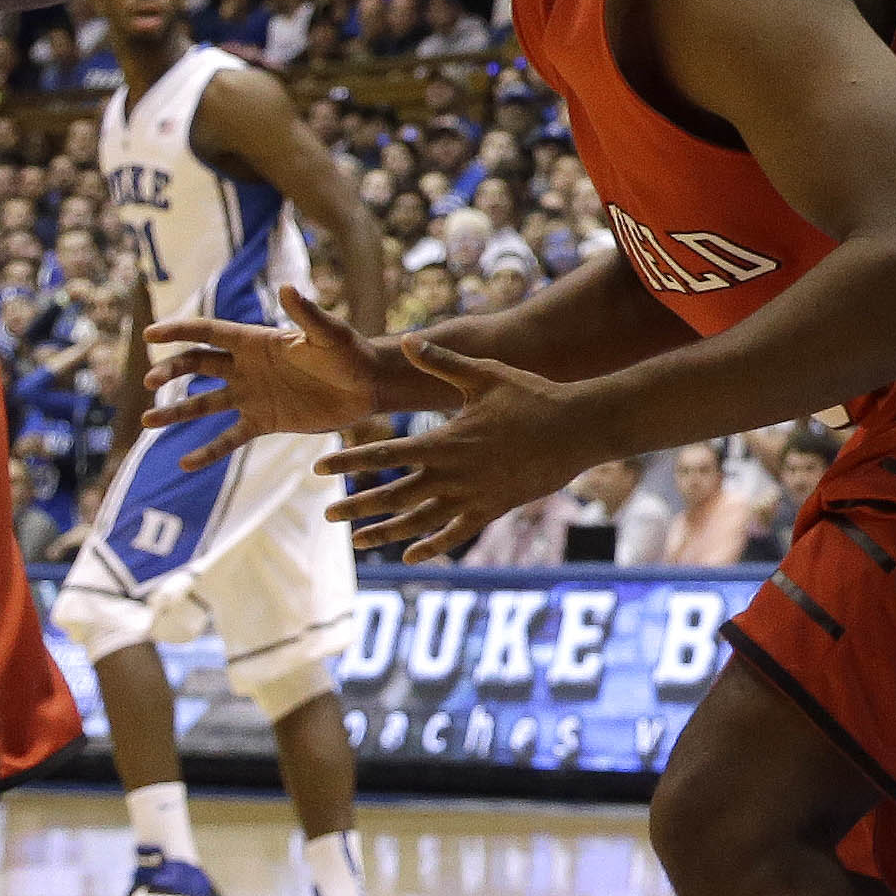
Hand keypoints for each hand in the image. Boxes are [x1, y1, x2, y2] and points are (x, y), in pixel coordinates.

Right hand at [149, 283, 404, 451]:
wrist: (367, 386)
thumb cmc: (350, 352)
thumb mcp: (328, 333)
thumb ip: (306, 314)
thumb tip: (286, 288)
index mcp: (257, 341)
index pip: (209, 332)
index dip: (179, 331)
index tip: (150, 334)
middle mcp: (247, 367)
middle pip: (198, 365)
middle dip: (171, 370)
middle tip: (149, 382)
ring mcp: (252, 395)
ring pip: (204, 403)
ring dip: (176, 411)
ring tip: (148, 421)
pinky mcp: (263, 421)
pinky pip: (229, 438)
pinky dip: (208, 452)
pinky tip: (185, 464)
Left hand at [322, 336, 597, 559]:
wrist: (575, 428)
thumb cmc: (531, 396)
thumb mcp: (485, 374)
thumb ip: (442, 363)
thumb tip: (408, 340)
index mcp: (444, 441)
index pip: (384, 453)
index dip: (349, 460)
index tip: (319, 467)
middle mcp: (451, 474)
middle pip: (392, 495)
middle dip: (357, 505)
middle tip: (328, 514)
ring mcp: (471, 495)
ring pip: (418, 521)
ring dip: (385, 532)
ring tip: (359, 541)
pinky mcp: (491, 508)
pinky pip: (455, 533)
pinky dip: (431, 546)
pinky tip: (410, 554)